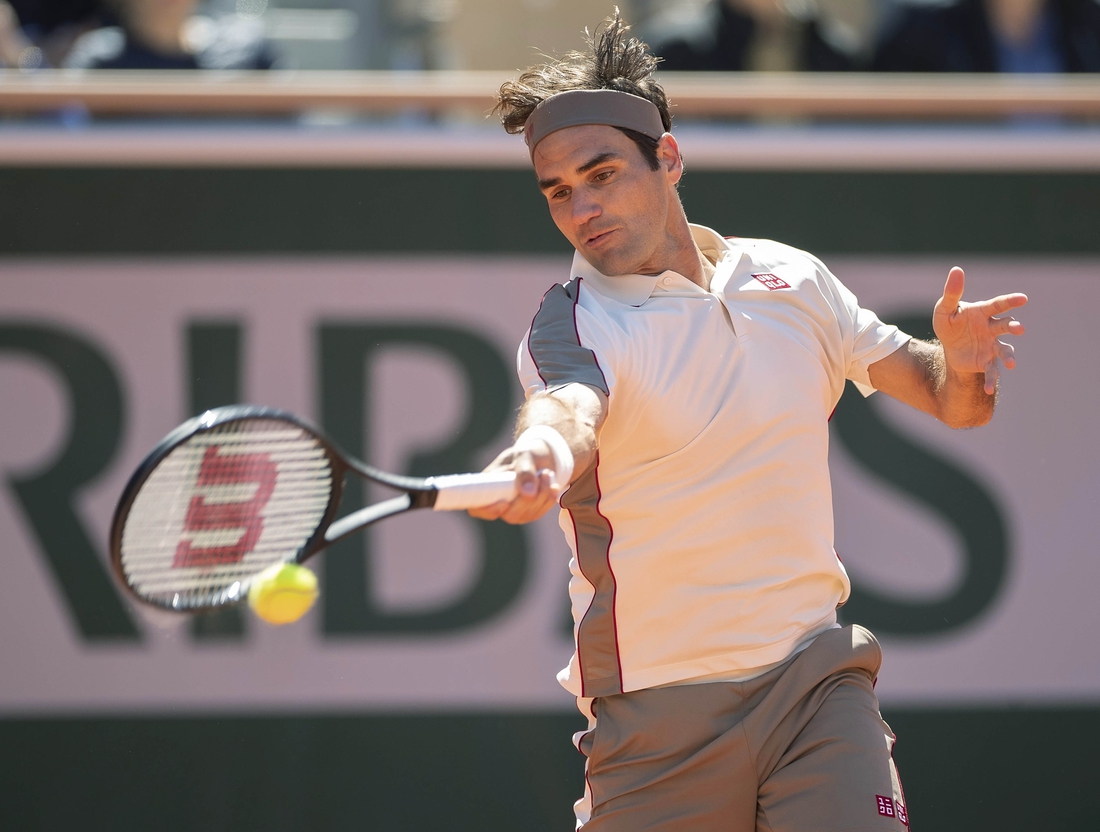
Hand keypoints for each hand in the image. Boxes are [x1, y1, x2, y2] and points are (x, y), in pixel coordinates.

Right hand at [467, 441, 561, 524]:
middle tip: (543, 474)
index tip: (503, 503)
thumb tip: (528, 493)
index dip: (487, 510)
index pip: (476, 508)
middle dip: (527, 499)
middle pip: (508, 514)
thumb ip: (524, 472)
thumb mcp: (525, 455)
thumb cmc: (527, 454)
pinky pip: (538, 513)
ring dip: (541, 496)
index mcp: (486, 486)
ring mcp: (512, 510)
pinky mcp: (527, 513)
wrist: (540, 458)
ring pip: (525, 515)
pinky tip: (553, 486)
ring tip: (547, 474)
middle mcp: (496, 502)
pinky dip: (548, 500)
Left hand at [933, 266, 1026, 394]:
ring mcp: (991, 345)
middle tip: (1019, 329)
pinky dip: (992, 380)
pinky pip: (992, 371)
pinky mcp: (987, 361)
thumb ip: (951, 293)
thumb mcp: (944, 309)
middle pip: (1005, 326)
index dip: (1010, 301)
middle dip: (1013, 327)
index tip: (1023, 298)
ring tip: (1012, 363)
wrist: (948, 346)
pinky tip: (988, 390)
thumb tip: (956, 269)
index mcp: (983, 313)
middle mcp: (992, 328)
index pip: (999, 304)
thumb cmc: (950, 323)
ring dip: (1009, 356)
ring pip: (1004, 350)